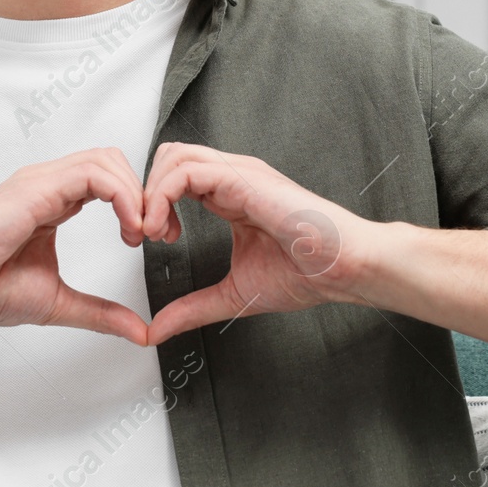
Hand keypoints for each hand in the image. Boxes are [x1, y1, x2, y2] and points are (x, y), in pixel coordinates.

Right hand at [0, 147, 151, 345]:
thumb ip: (100, 313)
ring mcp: (41, 181)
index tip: (154, 238)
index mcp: (53, 202)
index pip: (108, 181)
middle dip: (143, 192)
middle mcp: (48, 184)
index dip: (138, 204)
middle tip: (157, 233)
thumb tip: (139, 331)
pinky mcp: (37, 187)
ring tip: (142, 233)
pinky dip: (122, 196)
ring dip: (136, 193)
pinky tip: (128, 229)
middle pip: (113, 161)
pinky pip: (94, 173)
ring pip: (107, 159)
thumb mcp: (58, 303)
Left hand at [138, 142, 365, 346]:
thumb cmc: (306, 275)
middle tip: (146, 234)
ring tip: (155, 232)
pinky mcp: (243, 178)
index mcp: (230, 195)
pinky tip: (167, 229)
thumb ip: (192, 308)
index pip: (175, 176)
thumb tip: (155, 330)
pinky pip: (186, 171)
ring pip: (173, 156)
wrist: (343, 269)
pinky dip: (163, 196)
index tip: (154, 240)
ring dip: (151, 194)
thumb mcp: (232, 294)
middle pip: (168, 156)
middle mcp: (231, 177)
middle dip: (145, 192)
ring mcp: (237, 173)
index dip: (154, 203)